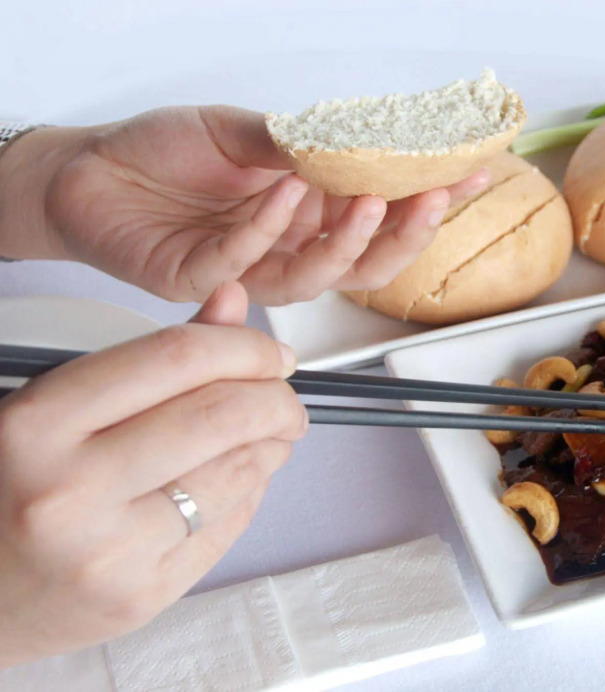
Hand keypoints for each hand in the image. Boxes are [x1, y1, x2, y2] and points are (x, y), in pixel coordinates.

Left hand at [0, 106, 487, 304]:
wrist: (88, 170)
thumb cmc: (164, 151)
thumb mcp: (240, 132)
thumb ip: (295, 144)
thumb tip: (359, 140)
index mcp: (309, 217)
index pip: (382, 219)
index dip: (428, 203)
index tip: (471, 173)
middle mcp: (289, 250)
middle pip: (365, 266)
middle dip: (405, 237)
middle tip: (430, 200)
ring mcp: (250, 271)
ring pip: (316, 277)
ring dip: (346, 240)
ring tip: (366, 200)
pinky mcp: (203, 282)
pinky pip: (247, 262)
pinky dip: (268, 224)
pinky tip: (281, 186)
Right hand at [0, 284, 305, 665]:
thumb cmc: (14, 489)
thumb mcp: (59, 406)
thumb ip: (153, 354)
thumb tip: (232, 302)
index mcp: (38, 424)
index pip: (176, 359)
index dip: (245, 347)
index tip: (271, 354)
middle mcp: (69, 490)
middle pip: (221, 416)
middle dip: (277, 399)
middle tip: (285, 398)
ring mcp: (109, 552)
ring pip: (239, 472)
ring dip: (273, 445)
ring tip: (268, 435)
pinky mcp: (143, 596)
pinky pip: (231, 524)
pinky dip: (253, 490)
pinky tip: (241, 479)